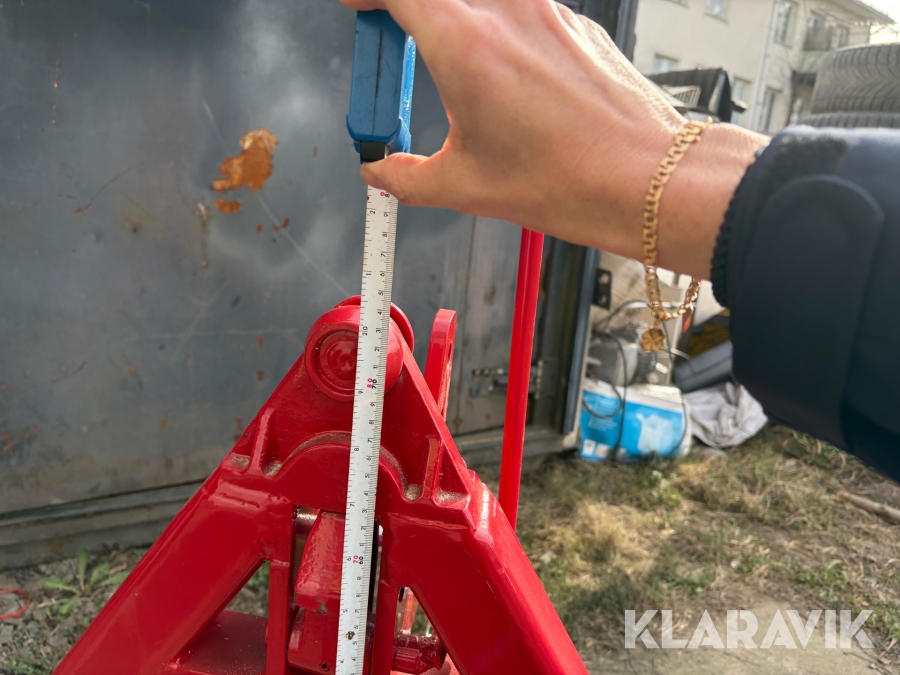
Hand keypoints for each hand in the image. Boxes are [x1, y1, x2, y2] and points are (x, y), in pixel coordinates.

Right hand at [341, 0, 765, 278]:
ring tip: (455, 70)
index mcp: (466, 44)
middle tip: (399, 42)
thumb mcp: (465, 187)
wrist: (646, 179)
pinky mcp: (576, 24)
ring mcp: (547, 11)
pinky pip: (522, 10)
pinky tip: (507, 82)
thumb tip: (382, 172)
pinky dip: (498, 30)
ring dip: (456, 19)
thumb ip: (406, 177)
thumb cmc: (569, 180)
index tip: (359, 6)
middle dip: (410, 10)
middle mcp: (506, 12)